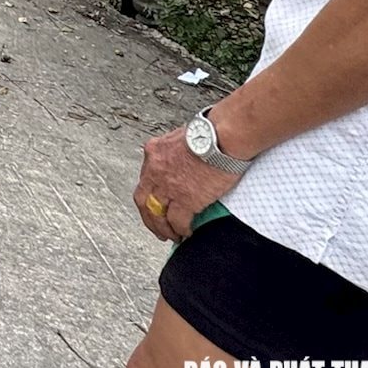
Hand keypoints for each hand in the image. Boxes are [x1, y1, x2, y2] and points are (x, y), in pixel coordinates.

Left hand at [132, 127, 240, 241]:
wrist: (223, 137)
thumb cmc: (210, 132)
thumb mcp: (181, 136)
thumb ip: (175, 151)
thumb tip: (181, 160)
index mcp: (154, 151)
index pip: (145, 179)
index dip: (149, 194)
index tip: (155, 203)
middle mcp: (155, 169)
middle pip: (144, 200)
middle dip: (149, 217)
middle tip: (157, 227)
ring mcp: (168, 186)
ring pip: (157, 214)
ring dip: (163, 228)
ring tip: (171, 235)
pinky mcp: (185, 199)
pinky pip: (177, 221)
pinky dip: (180, 229)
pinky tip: (186, 233)